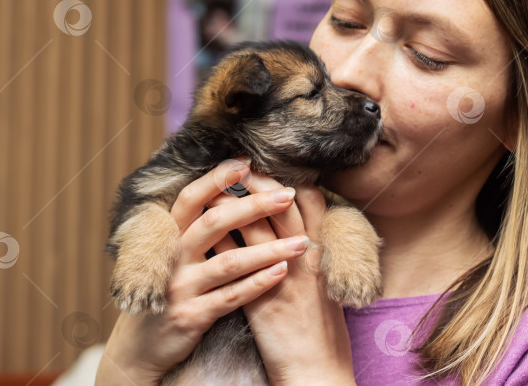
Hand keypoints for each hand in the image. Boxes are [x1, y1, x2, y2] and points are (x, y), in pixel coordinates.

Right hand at [96, 158, 307, 384]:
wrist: (141, 346)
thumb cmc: (170, 290)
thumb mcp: (175, 255)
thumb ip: (197, 226)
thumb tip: (230, 188)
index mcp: (170, 237)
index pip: (191, 199)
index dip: (216, 179)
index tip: (246, 162)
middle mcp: (172, 258)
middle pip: (214, 223)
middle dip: (253, 206)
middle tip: (287, 195)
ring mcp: (180, 287)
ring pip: (228, 262)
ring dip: (269, 249)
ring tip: (301, 242)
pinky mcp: (191, 316)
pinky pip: (230, 297)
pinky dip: (258, 283)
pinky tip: (282, 272)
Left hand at [212, 174, 356, 385]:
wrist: (318, 370)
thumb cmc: (323, 330)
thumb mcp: (325, 284)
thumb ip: (312, 255)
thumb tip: (298, 231)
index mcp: (322, 253)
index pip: (311, 200)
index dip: (289, 177)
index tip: (271, 166)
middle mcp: (304, 259)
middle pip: (282, 203)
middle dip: (258, 179)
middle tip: (238, 164)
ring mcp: (281, 277)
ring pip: (255, 226)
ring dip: (231, 203)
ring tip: (213, 188)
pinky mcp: (258, 298)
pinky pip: (234, 258)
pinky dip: (219, 239)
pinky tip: (202, 229)